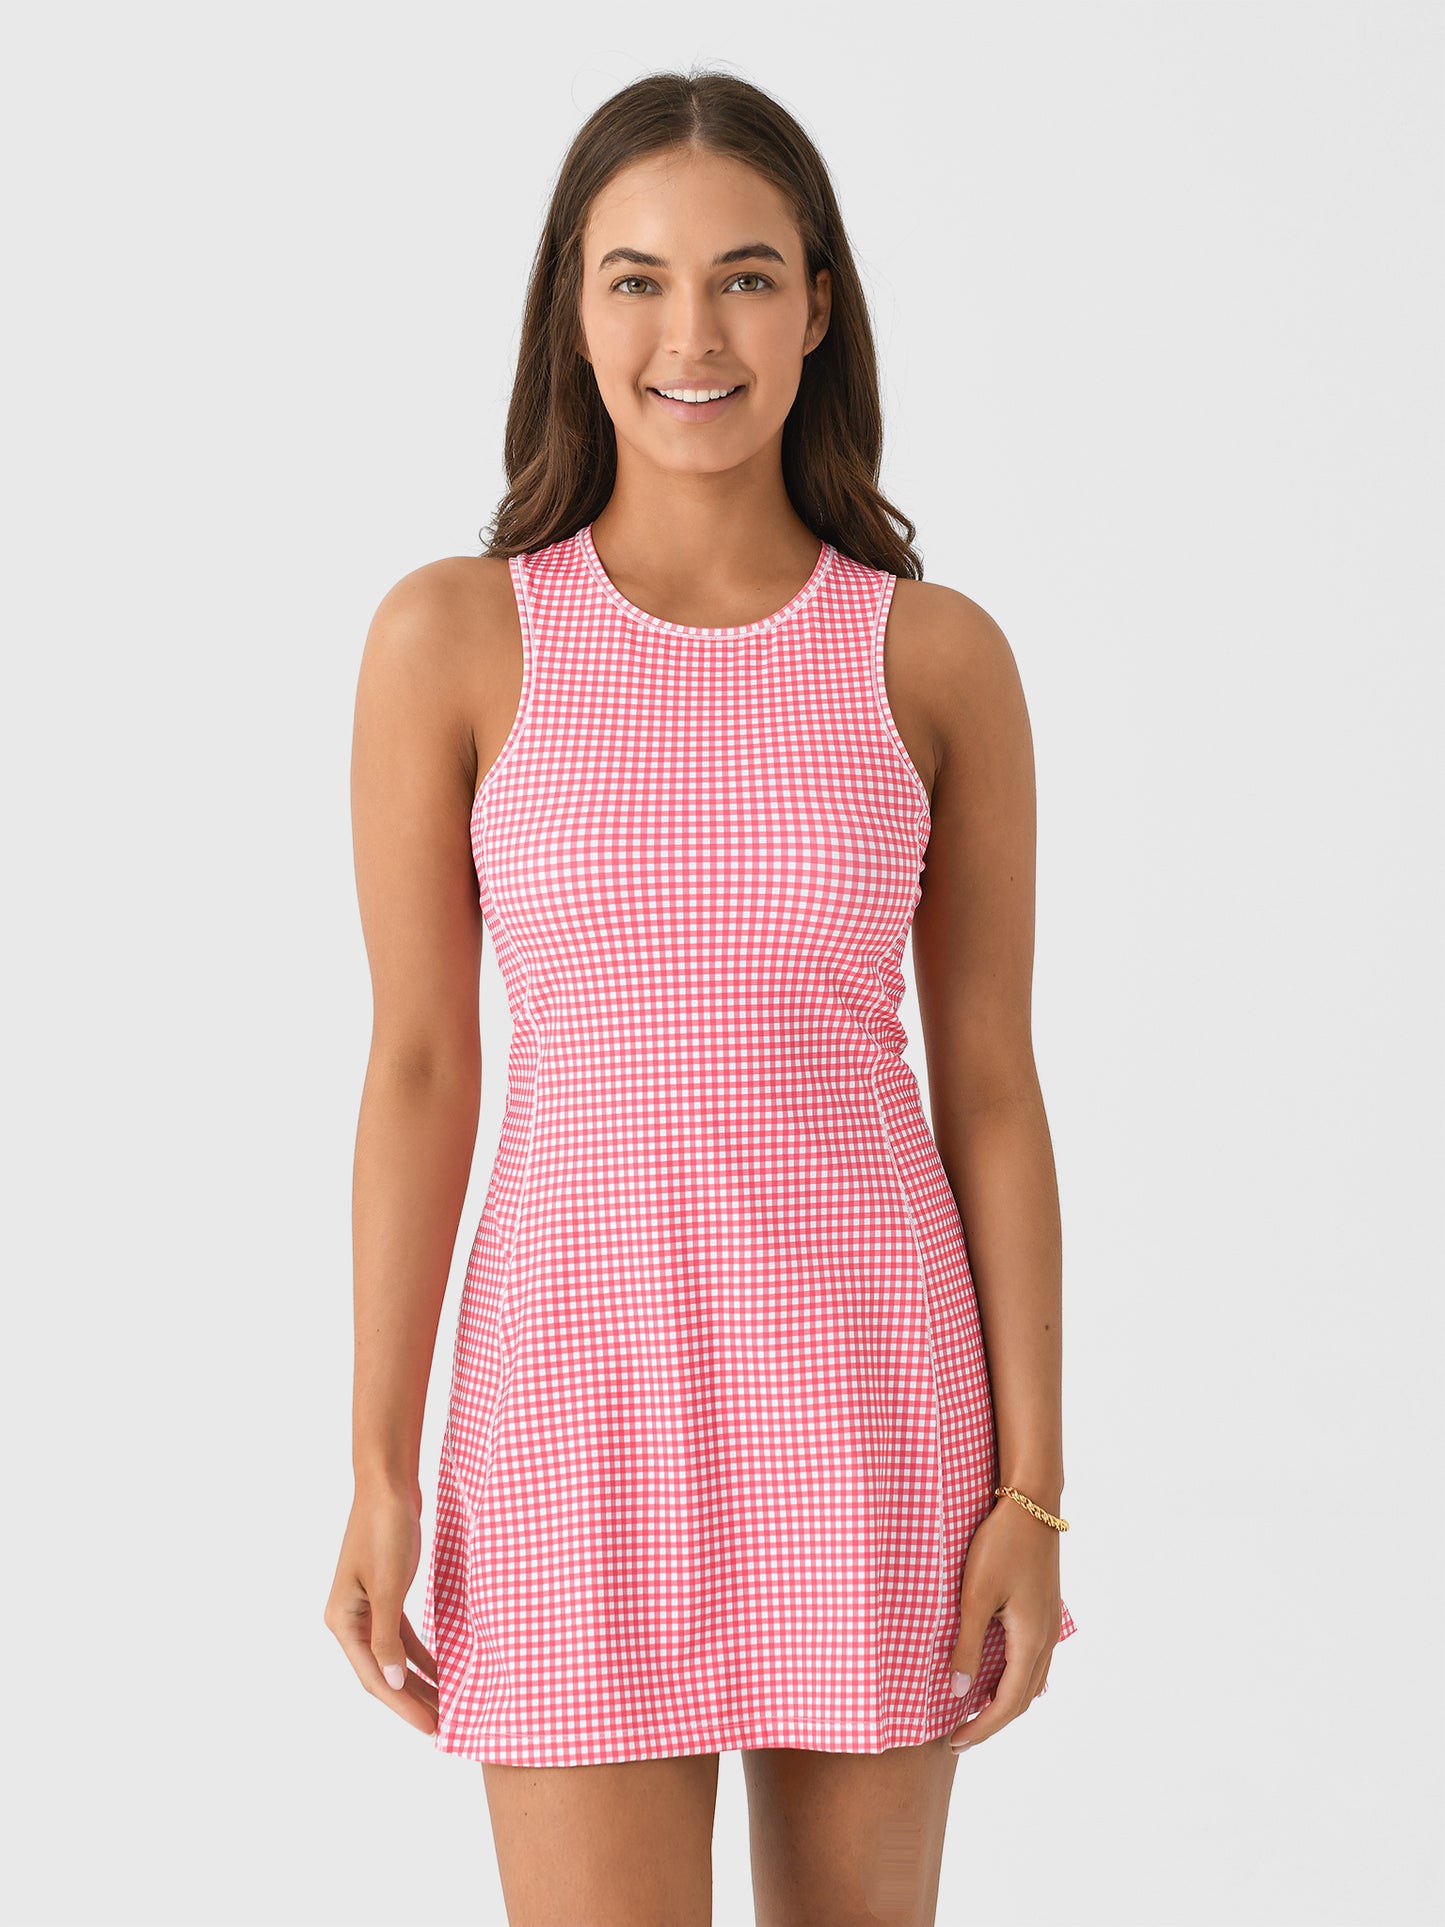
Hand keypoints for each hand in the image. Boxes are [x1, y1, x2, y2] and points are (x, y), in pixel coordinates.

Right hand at [324, 1479, 438, 1734]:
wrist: (389, 1485)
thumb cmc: (385, 1530)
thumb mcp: (388, 1586)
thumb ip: (387, 1638)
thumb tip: (391, 1682)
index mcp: (342, 1621)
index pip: (374, 1676)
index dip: (403, 1705)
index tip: (431, 1727)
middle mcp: (349, 1619)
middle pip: (382, 1672)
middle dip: (412, 1700)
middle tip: (444, 1726)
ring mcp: (367, 1607)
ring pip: (393, 1656)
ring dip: (418, 1680)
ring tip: (445, 1705)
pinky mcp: (385, 1594)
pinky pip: (401, 1635)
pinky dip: (419, 1654)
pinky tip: (440, 1669)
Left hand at [945, 1494, 1064, 1752]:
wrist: (1032, 1504)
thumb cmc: (1000, 1546)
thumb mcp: (976, 1595)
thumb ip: (968, 1645)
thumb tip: (959, 1692)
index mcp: (1031, 1640)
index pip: (1008, 1703)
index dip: (982, 1727)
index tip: (954, 1742)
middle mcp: (1047, 1638)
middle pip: (1022, 1698)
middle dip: (992, 1721)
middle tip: (960, 1736)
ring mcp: (1049, 1624)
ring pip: (1030, 1680)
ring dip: (1004, 1702)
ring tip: (974, 1712)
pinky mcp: (1044, 1610)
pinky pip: (1033, 1660)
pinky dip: (1013, 1679)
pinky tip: (995, 1675)